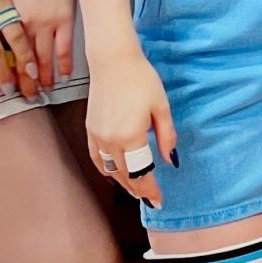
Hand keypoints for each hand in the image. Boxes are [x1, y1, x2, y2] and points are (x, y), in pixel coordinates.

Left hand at [7, 0, 77, 85]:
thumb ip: (10, 16)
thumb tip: (7, 31)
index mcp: (11, 19)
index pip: (6, 52)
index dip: (6, 70)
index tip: (6, 84)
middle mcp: (26, 25)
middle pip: (23, 60)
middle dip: (24, 81)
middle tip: (24, 96)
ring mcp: (47, 23)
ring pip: (43, 58)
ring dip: (43, 77)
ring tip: (43, 91)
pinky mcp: (65, 19)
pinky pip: (64, 47)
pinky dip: (63, 63)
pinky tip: (63, 75)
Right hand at [86, 48, 175, 208]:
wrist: (113, 61)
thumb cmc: (142, 80)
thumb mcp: (161, 107)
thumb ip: (166, 136)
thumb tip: (171, 160)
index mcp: (130, 136)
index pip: (141, 172)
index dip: (150, 189)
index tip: (158, 201)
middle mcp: (110, 141)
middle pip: (124, 175)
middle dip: (138, 189)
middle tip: (149, 200)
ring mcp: (97, 136)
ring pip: (109, 169)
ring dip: (122, 181)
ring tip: (135, 189)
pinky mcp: (90, 129)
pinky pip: (97, 158)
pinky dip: (106, 169)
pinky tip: (115, 173)